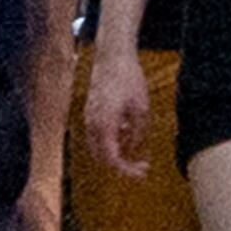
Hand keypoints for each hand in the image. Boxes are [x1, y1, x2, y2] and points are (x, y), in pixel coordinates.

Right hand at [84, 46, 147, 178]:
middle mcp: (91, 125)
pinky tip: (127, 129)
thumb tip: (132, 148)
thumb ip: (137, 132)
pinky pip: (97, 134)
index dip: (126, 170)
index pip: (112, 159)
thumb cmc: (129, 80)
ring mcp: (88, 118)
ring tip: (136, 142)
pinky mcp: (89, 112)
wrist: (113, 57)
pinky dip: (111, 139)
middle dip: (121, 164)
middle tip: (142, 165)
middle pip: (102, 157)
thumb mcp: (141, 108)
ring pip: (98, 146)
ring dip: (115, 151)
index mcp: (104, 126)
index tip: (142, 173)